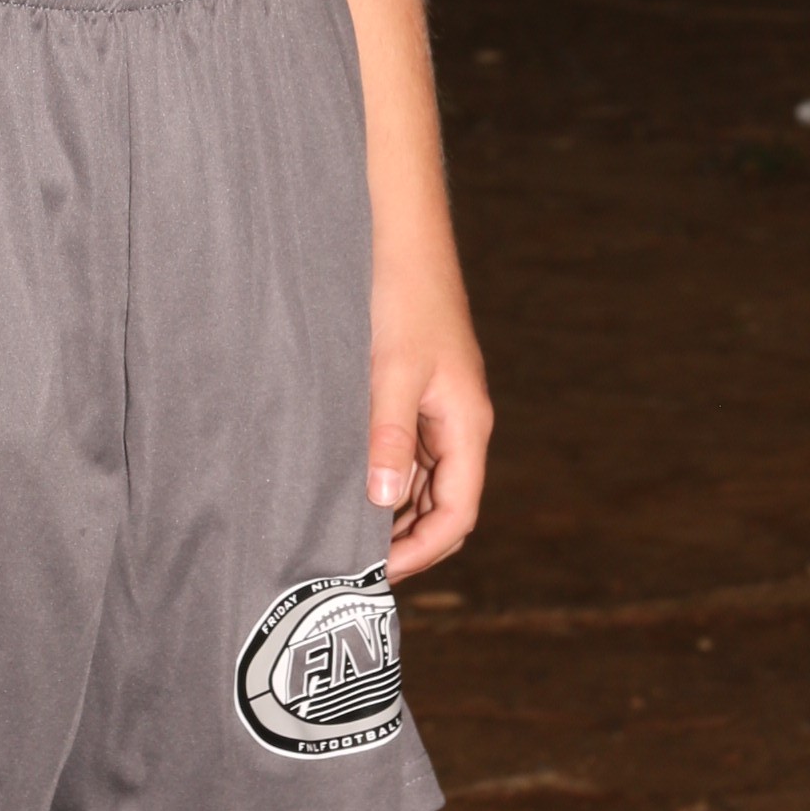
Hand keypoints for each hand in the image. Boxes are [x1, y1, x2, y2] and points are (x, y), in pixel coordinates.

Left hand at [368, 292, 491, 582]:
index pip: (457, 515)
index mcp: (467, 425)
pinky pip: (408, 451)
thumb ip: (389, 435)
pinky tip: (347, 479)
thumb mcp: (391, 369)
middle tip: (351, 561)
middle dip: (406, 539)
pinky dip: (384, 474)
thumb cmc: (403, 296)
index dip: (420, 551)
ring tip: (343, 529)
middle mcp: (460, 424)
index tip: (375, 572)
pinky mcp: (418, 392)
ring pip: (424, 481)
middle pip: (443, 505)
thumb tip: (384, 500)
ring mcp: (440, 408)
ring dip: (392, 509)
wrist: (403, 237)